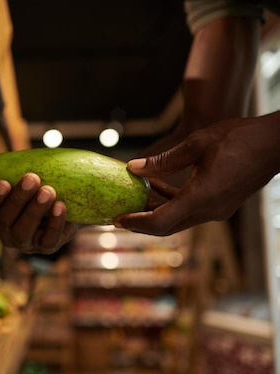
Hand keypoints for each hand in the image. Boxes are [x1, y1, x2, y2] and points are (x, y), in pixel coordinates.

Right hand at [0, 173, 76, 253]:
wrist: (60, 204)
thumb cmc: (28, 194)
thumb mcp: (10, 190)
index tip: (3, 182)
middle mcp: (6, 235)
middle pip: (6, 220)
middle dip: (18, 199)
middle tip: (32, 178)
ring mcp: (26, 243)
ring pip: (25, 231)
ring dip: (35, 210)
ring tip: (48, 190)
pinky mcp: (47, 247)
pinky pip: (49, 240)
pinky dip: (55, 223)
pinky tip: (60, 206)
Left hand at [115, 113, 279, 234]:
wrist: (277, 143)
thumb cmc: (240, 139)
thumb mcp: (196, 144)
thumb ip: (163, 160)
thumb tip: (133, 168)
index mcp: (201, 197)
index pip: (160, 222)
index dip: (136, 224)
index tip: (117, 220)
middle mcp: (209, 210)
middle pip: (166, 226)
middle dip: (141, 222)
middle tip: (118, 214)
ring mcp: (217, 209)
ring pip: (178, 219)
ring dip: (155, 211)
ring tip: (134, 198)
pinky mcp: (221, 204)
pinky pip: (190, 210)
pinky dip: (171, 203)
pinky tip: (157, 186)